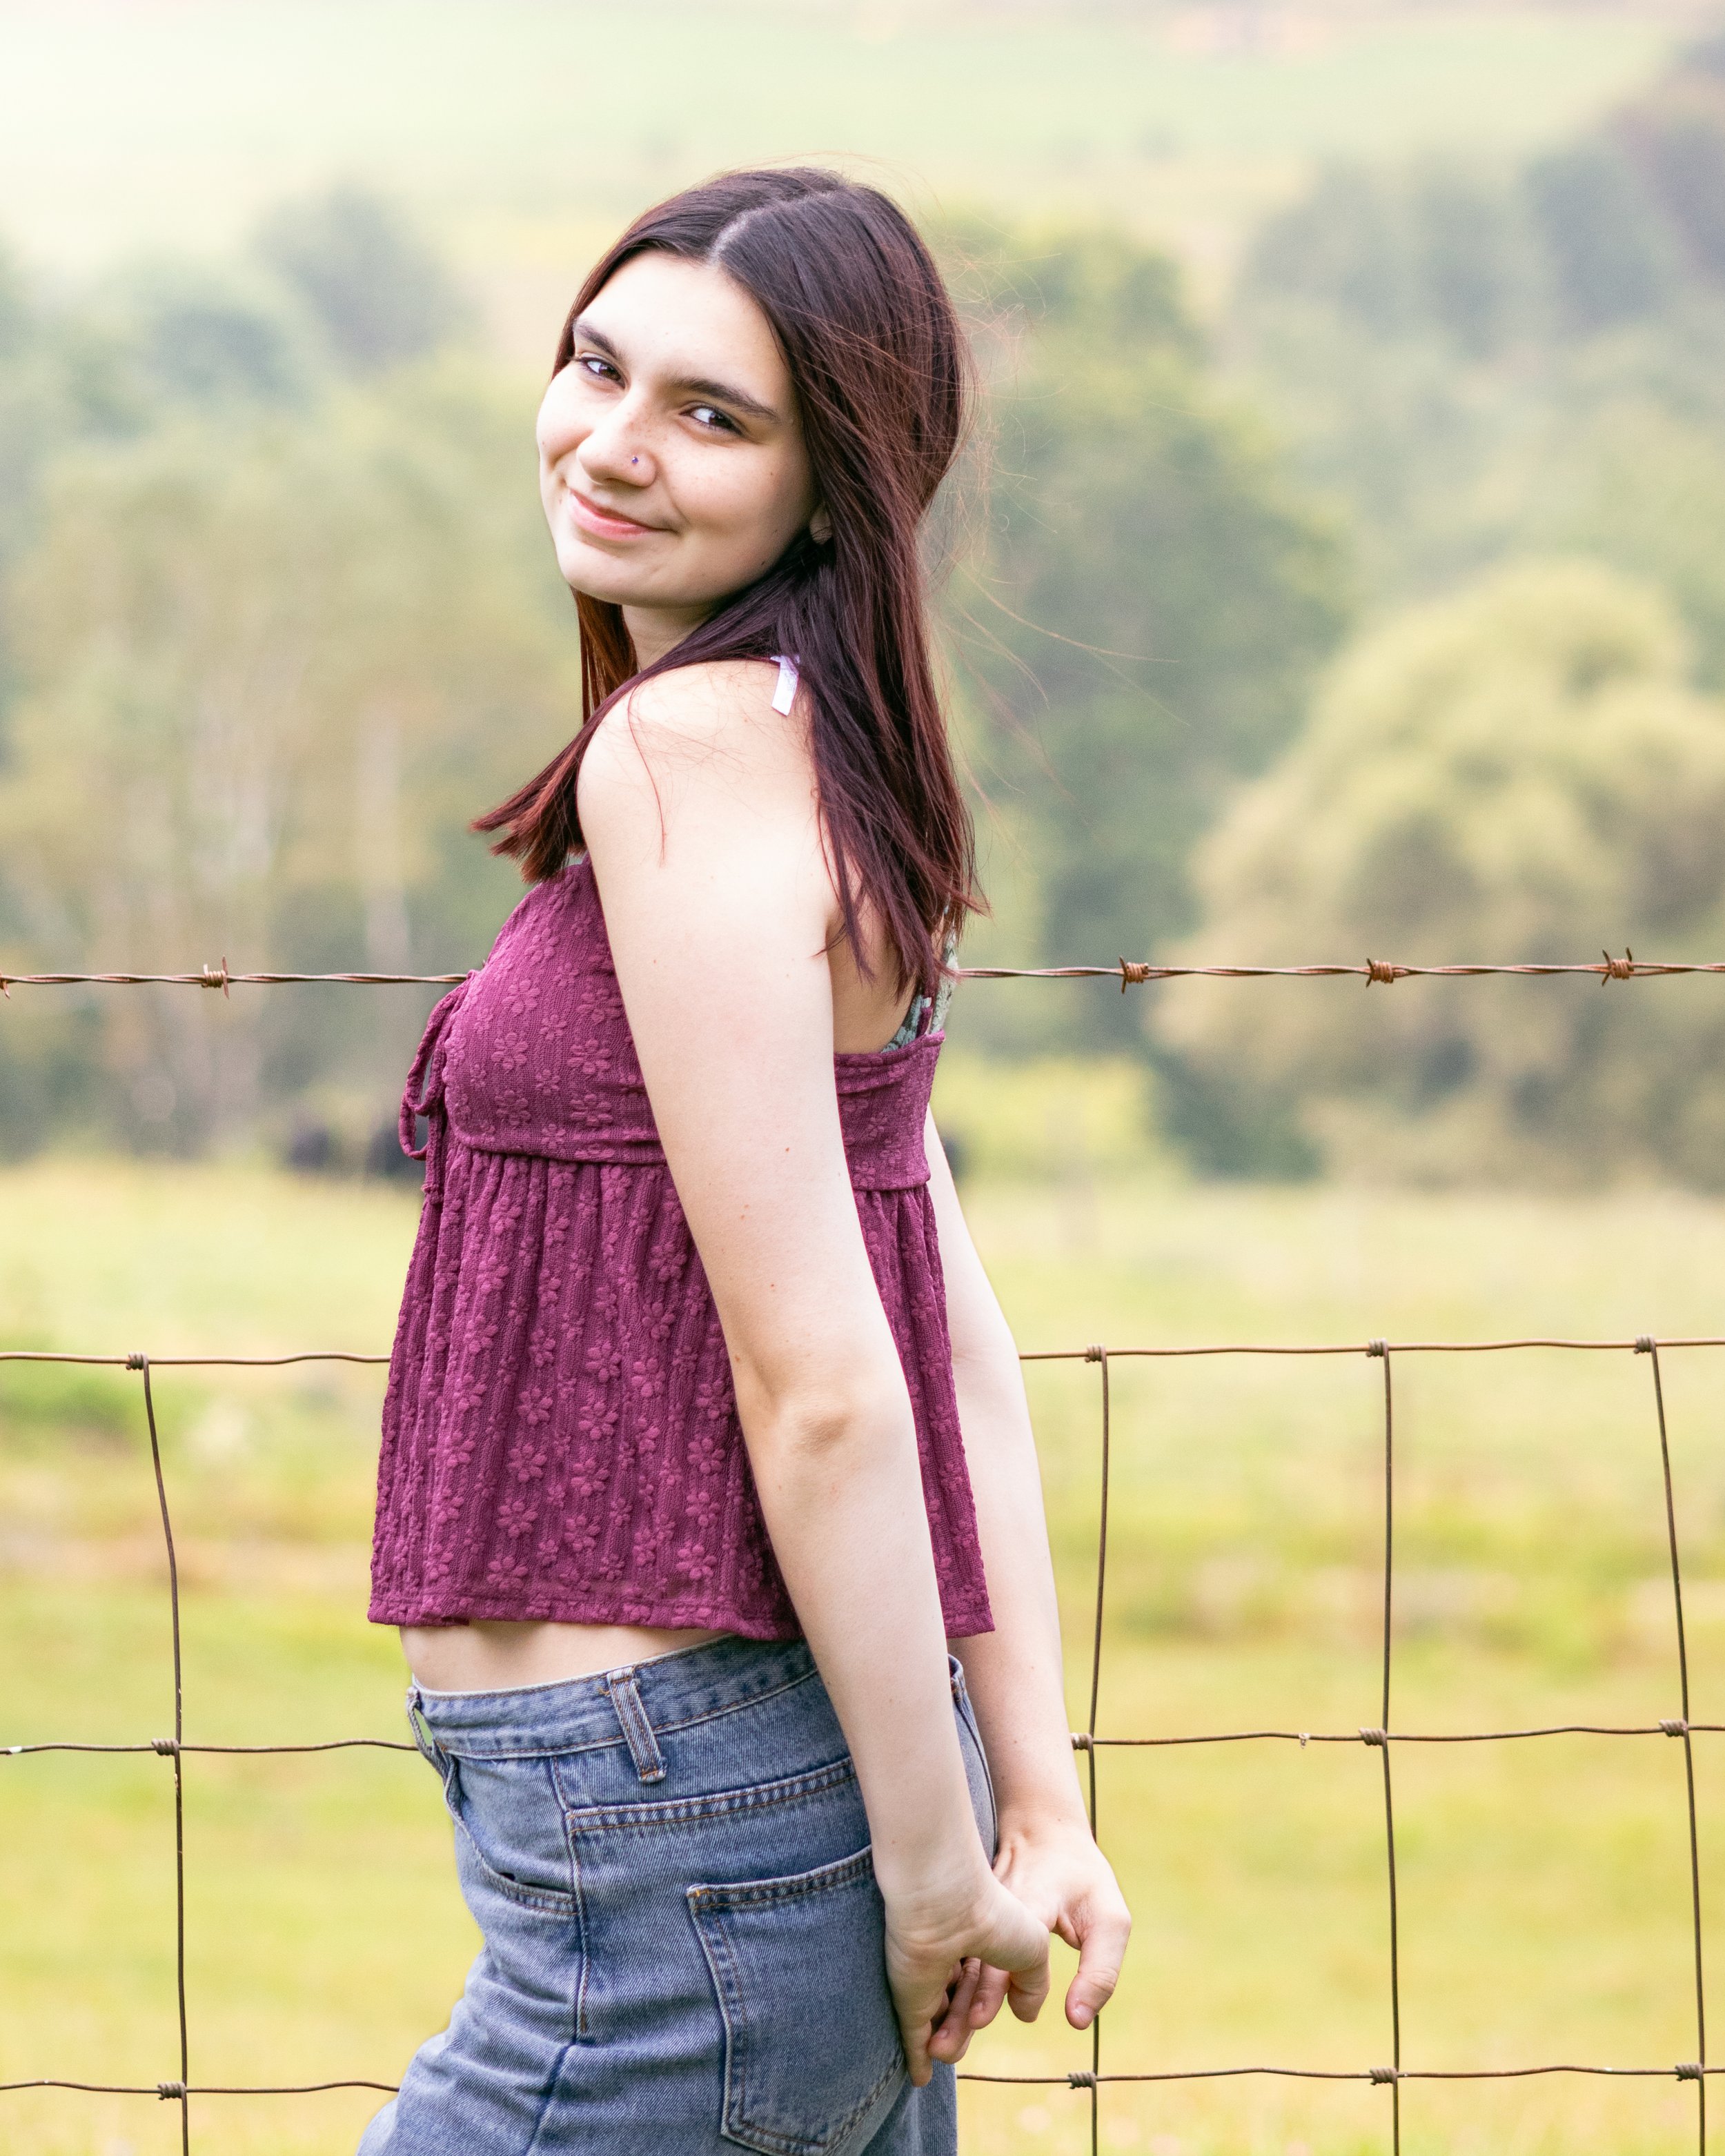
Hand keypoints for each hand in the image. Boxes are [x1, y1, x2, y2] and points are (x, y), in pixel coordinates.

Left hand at [884, 1868, 1049, 2085]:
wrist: (946, 1903)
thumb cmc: (993, 1915)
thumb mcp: (1032, 1950)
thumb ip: (1032, 1984)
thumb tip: (1027, 2015)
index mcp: (975, 1939)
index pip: (981, 1983)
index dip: (988, 2001)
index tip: (988, 2008)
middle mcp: (946, 1956)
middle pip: (959, 2005)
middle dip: (965, 2026)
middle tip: (972, 2026)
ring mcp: (924, 1976)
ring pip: (938, 2023)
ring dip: (948, 2043)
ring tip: (947, 2049)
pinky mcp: (906, 1995)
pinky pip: (912, 2034)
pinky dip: (916, 2057)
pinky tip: (920, 2077)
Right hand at [927, 1816, 1129, 2060]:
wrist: (1044, 1825)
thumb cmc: (1082, 1877)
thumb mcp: (1110, 1919)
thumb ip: (1100, 1971)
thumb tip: (1077, 2021)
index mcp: (1033, 1900)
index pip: (1009, 1944)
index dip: (993, 1983)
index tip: (981, 2019)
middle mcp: (998, 1904)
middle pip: (974, 1958)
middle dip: (960, 2004)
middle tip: (943, 2046)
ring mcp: (978, 1907)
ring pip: (959, 1957)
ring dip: (949, 2000)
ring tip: (935, 2044)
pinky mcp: (969, 1913)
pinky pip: (956, 1952)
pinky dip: (949, 1983)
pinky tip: (938, 2017)